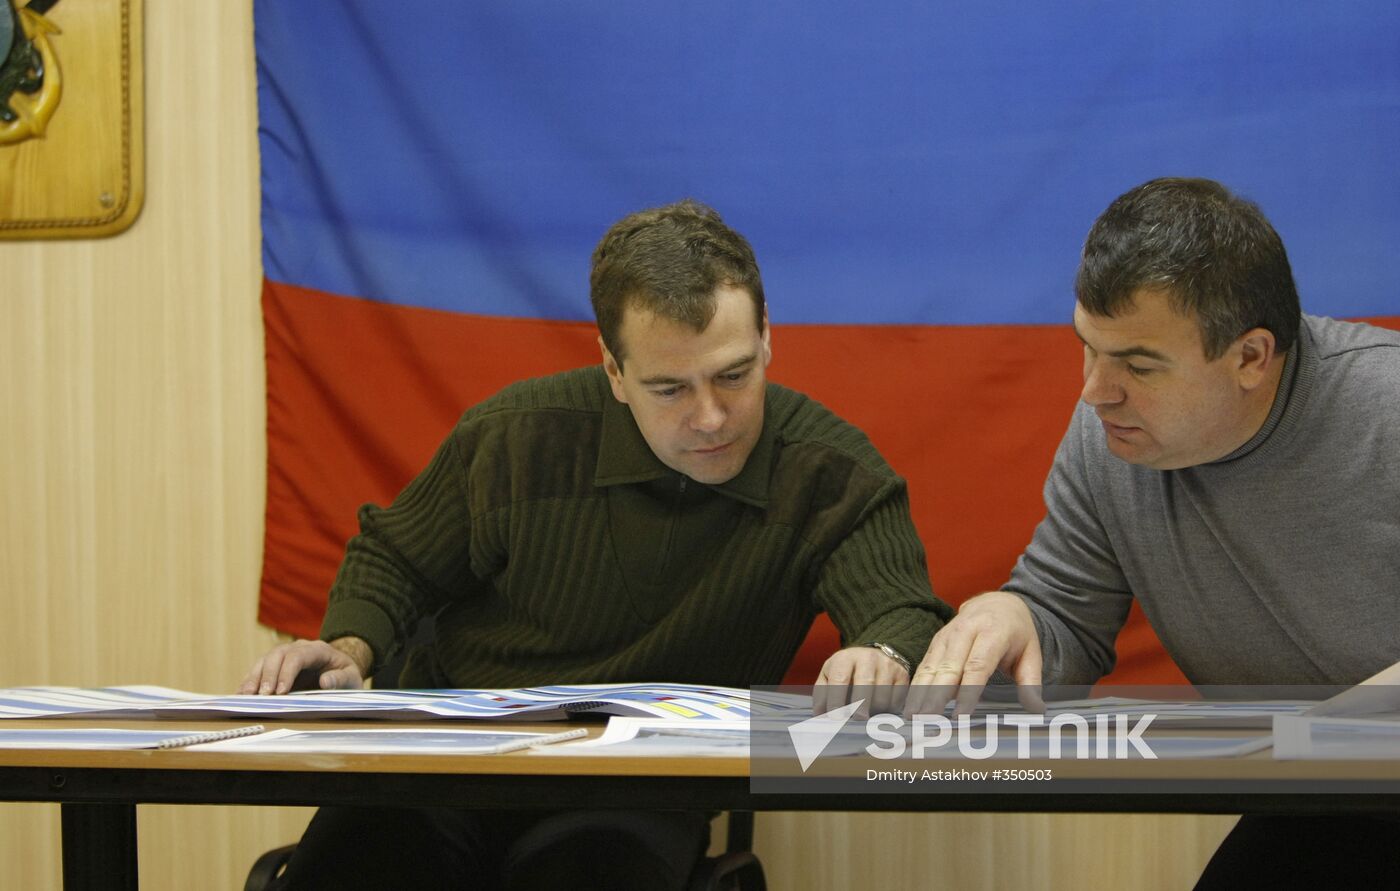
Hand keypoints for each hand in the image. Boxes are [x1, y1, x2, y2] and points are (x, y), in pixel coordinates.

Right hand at [238, 638, 369, 694]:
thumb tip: (325, 682)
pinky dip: (248, 682)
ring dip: (253, 678)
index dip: (287, 672)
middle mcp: (298, 648)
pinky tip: (240, 694)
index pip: (298, 656)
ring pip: (264, 661)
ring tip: (246, 696)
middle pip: (277, 655)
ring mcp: (284, 656)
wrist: (340, 672)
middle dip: (268, 675)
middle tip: (262, 696)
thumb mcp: (351, 678)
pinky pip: (259, 671)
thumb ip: (340, 679)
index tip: (281, 692)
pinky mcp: (275, 666)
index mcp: (318, 650)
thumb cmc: (346, 676)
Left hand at [813, 645, 910, 716]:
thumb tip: (820, 715)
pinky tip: (881, 709)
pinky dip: (889, 710)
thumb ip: (822, 693)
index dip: (836, 700)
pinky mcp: (903, 675)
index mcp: (845, 658)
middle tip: (857, 718)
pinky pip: (897, 700)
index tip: (836, 717)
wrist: (874, 654)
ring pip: (883, 696)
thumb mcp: (830, 674)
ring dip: (874, 711)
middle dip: (860, 705)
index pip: (840, 679)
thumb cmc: (847, 670)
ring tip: (868, 712)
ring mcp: (887, 666)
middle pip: (866, 684)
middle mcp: (868, 658)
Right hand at [905, 591, 1043, 716]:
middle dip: (937, 694)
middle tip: (929, 718)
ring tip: (913, 715)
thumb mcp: (1031, 653)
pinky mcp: (936, 641)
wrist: (996, 603)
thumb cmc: (1015, 632)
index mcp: (993, 631)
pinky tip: (910, 703)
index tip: (960, 714)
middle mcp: (966, 630)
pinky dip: (916, 685)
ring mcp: (947, 635)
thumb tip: (1036, 709)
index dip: (968, 691)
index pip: (978, 665)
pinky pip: (925, 665)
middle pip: (949, 667)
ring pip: (932, 666)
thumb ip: (1031, 682)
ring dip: (921, 691)